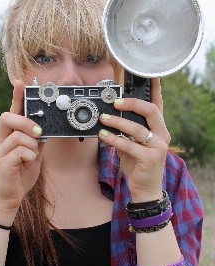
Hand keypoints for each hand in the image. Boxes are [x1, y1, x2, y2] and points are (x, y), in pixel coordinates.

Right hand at [0, 80, 44, 224]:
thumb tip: (47, 127)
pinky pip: (19, 152)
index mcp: (9, 136)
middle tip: (38, 132)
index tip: (21, 83)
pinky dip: (30, 155)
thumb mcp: (34, 154)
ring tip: (33, 155)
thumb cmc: (20, 173)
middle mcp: (1, 141)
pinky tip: (29, 162)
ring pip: (17, 136)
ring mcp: (0, 152)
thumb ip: (37, 140)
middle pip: (8, 117)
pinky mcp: (2, 164)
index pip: (12, 111)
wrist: (10, 197)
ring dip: (32, 145)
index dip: (16, 96)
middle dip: (26, 122)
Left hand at [98, 78, 169, 201]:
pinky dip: (114, 139)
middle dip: (131, 103)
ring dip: (117, 122)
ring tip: (103, 119)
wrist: (145, 189)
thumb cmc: (138, 164)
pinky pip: (129, 145)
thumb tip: (109, 117)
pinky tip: (103, 136)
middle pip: (150, 111)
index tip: (149, 77)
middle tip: (115, 102)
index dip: (154, 90)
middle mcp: (162, 136)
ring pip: (136, 128)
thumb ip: (126, 131)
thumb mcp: (133, 144)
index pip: (157, 105)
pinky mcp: (150, 158)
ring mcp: (158, 147)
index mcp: (159, 129)